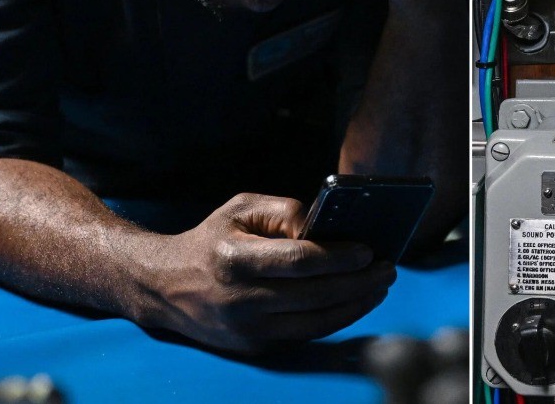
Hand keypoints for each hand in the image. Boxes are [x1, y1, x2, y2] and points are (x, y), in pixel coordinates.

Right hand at [142, 193, 394, 353]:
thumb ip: (286, 212)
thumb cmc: (212, 239)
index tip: (368, 251)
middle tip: (389, 268)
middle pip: (315, 295)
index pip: (300, 262)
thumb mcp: (242, 209)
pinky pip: (306, 335)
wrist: (165, 288)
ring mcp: (247, 329)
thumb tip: (326, 229)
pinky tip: (356, 302)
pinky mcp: (254, 347)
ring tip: (380, 286)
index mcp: (236, 260)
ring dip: (356, 304)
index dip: (339, 257)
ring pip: (316, 322)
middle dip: (359, 282)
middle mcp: (241, 299)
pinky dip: (336, 319)